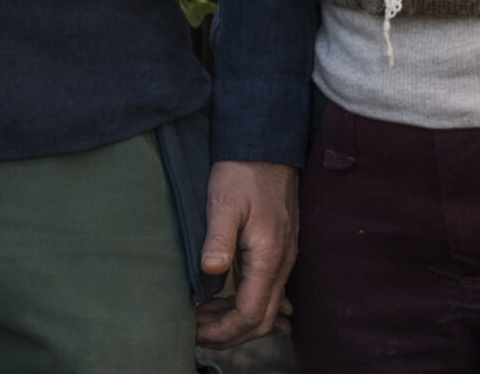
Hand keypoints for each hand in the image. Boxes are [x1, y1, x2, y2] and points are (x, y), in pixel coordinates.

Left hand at [195, 160, 296, 348]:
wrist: (265, 146)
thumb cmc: (242, 172)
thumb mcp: (224, 202)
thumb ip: (218, 238)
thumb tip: (209, 270)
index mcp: (269, 256)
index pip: (251, 314)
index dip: (224, 330)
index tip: (196, 331)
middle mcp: (282, 263)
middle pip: (262, 320)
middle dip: (229, 333)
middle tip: (196, 331)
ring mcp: (284, 258)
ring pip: (266, 308)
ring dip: (236, 320)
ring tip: (203, 317)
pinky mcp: (279, 250)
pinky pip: (268, 292)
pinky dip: (247, 305)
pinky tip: (227, 304)